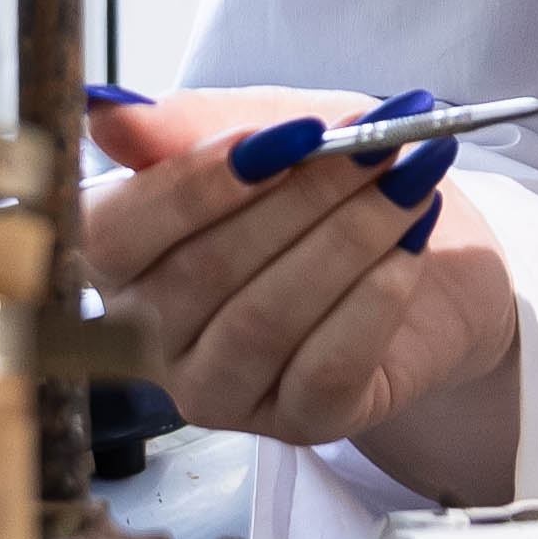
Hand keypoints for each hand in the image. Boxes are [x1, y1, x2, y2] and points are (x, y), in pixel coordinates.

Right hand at [81, 85, 522, 500]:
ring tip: (411, 183)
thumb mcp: (261, 126)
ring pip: (263, 322)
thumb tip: (106, 113)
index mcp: (117, 258)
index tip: (286, 134)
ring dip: (348, 241)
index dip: (195, 184)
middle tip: (377, 144)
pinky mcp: (298, 424)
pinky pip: (324, 371)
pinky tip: (409, 253)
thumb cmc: (324, 186)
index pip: (114, 234)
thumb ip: (182, 124)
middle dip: (302, 198)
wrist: (431, 253)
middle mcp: (150, 337)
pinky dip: (374, 301)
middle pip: (202, 272)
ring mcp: (219, 392)